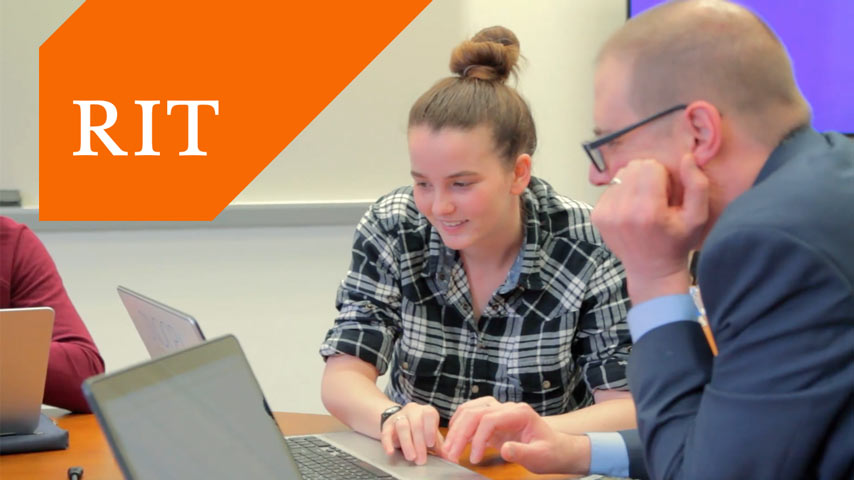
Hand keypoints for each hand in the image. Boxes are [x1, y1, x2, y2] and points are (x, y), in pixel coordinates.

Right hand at [380, 402, 442, 464]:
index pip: (429, 414)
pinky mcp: (387, 424)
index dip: (430, 429)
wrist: (401, 421)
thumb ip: (441, 446)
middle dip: (419, 443)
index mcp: (427, 411)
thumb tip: (450, 458)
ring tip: (411, 457)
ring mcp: (399, 416)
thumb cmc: (421, 430)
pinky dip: (388, 443)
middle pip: (416, 424)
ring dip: (407, 443)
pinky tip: (391, 451)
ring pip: (402, 426)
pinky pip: (386, 432)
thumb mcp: (431, 436)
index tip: (430, 444)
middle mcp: (413, 410)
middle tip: (421, 459)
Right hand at [444, 402, 589, 473]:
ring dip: (456, 428)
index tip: (474, 459)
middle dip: (460, 433)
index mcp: (519, 413)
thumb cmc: (550, 452)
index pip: (489, 418)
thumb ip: (523, 452)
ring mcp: (499, 411)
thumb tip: (505, 449)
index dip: (478, 438)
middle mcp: (507, 407)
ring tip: (448, 449)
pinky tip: (454, 441)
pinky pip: (471, 417)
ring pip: (470, 410)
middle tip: (450, 455)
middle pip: (475, 412)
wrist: (556, 449)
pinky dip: (460, 427)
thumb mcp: (540, 456)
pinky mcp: (493, 420)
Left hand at [592, 155, 709, 302]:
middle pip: (634, 167)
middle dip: (647, 177)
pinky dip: (622, 193)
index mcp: (648, 210)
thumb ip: (697, 185)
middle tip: (656, 198)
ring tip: (643, 204)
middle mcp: (623, 210)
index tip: (667, 194)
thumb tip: (687, 157)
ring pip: (621, 175)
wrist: (651, 270)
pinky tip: (631, 210)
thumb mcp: (697, 216)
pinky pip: (610, 188)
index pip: (651, 166)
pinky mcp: (597, 215)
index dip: (663, 176)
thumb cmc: (677, 242)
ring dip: (633, 184)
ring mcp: (606, 213)